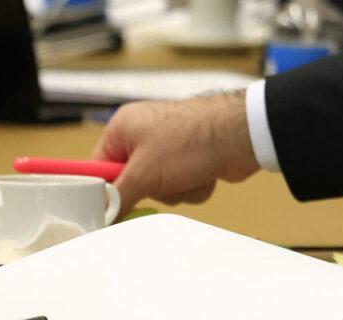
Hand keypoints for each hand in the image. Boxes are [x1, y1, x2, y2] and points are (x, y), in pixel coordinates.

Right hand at [91, 93, 260, 213]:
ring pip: (159, 190)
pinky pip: (182, 188)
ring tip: (188, 173)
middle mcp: (146, 135)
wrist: (246, 136)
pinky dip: (194, 187)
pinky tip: (206, 173)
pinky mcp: (193, 161)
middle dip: (151, 189)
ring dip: (176, 190)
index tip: (99, 213)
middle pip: (130, 183)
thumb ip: (117, 197)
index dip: (101, 191)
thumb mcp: (144, 173)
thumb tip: (100, 215)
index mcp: (125, 128)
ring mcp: (171, 149)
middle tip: (160, 183)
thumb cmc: (194, 140)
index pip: (96, 167)